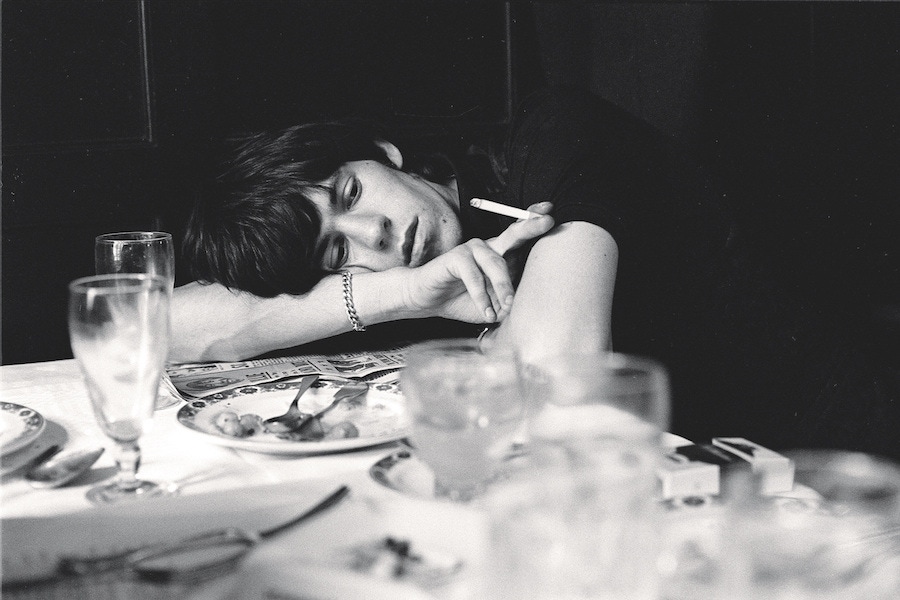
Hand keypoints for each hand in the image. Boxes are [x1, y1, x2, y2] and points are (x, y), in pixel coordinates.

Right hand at [401, 202, 553, 322]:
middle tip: (548, 221)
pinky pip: (474, 276)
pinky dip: (481, 296)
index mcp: (502, 254)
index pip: (522, 237)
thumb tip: (524, 304)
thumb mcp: (495, 306)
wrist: (430, 301)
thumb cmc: (464, 301)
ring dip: (503, 286)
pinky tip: (485, 311)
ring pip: (496, 263)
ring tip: (506, 307)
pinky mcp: (456, 257)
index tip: (551, 213)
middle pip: (514, 234)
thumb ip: (510, 303)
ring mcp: (473, 249)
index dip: (535, 223)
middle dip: (532, 226)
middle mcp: (490, 247)